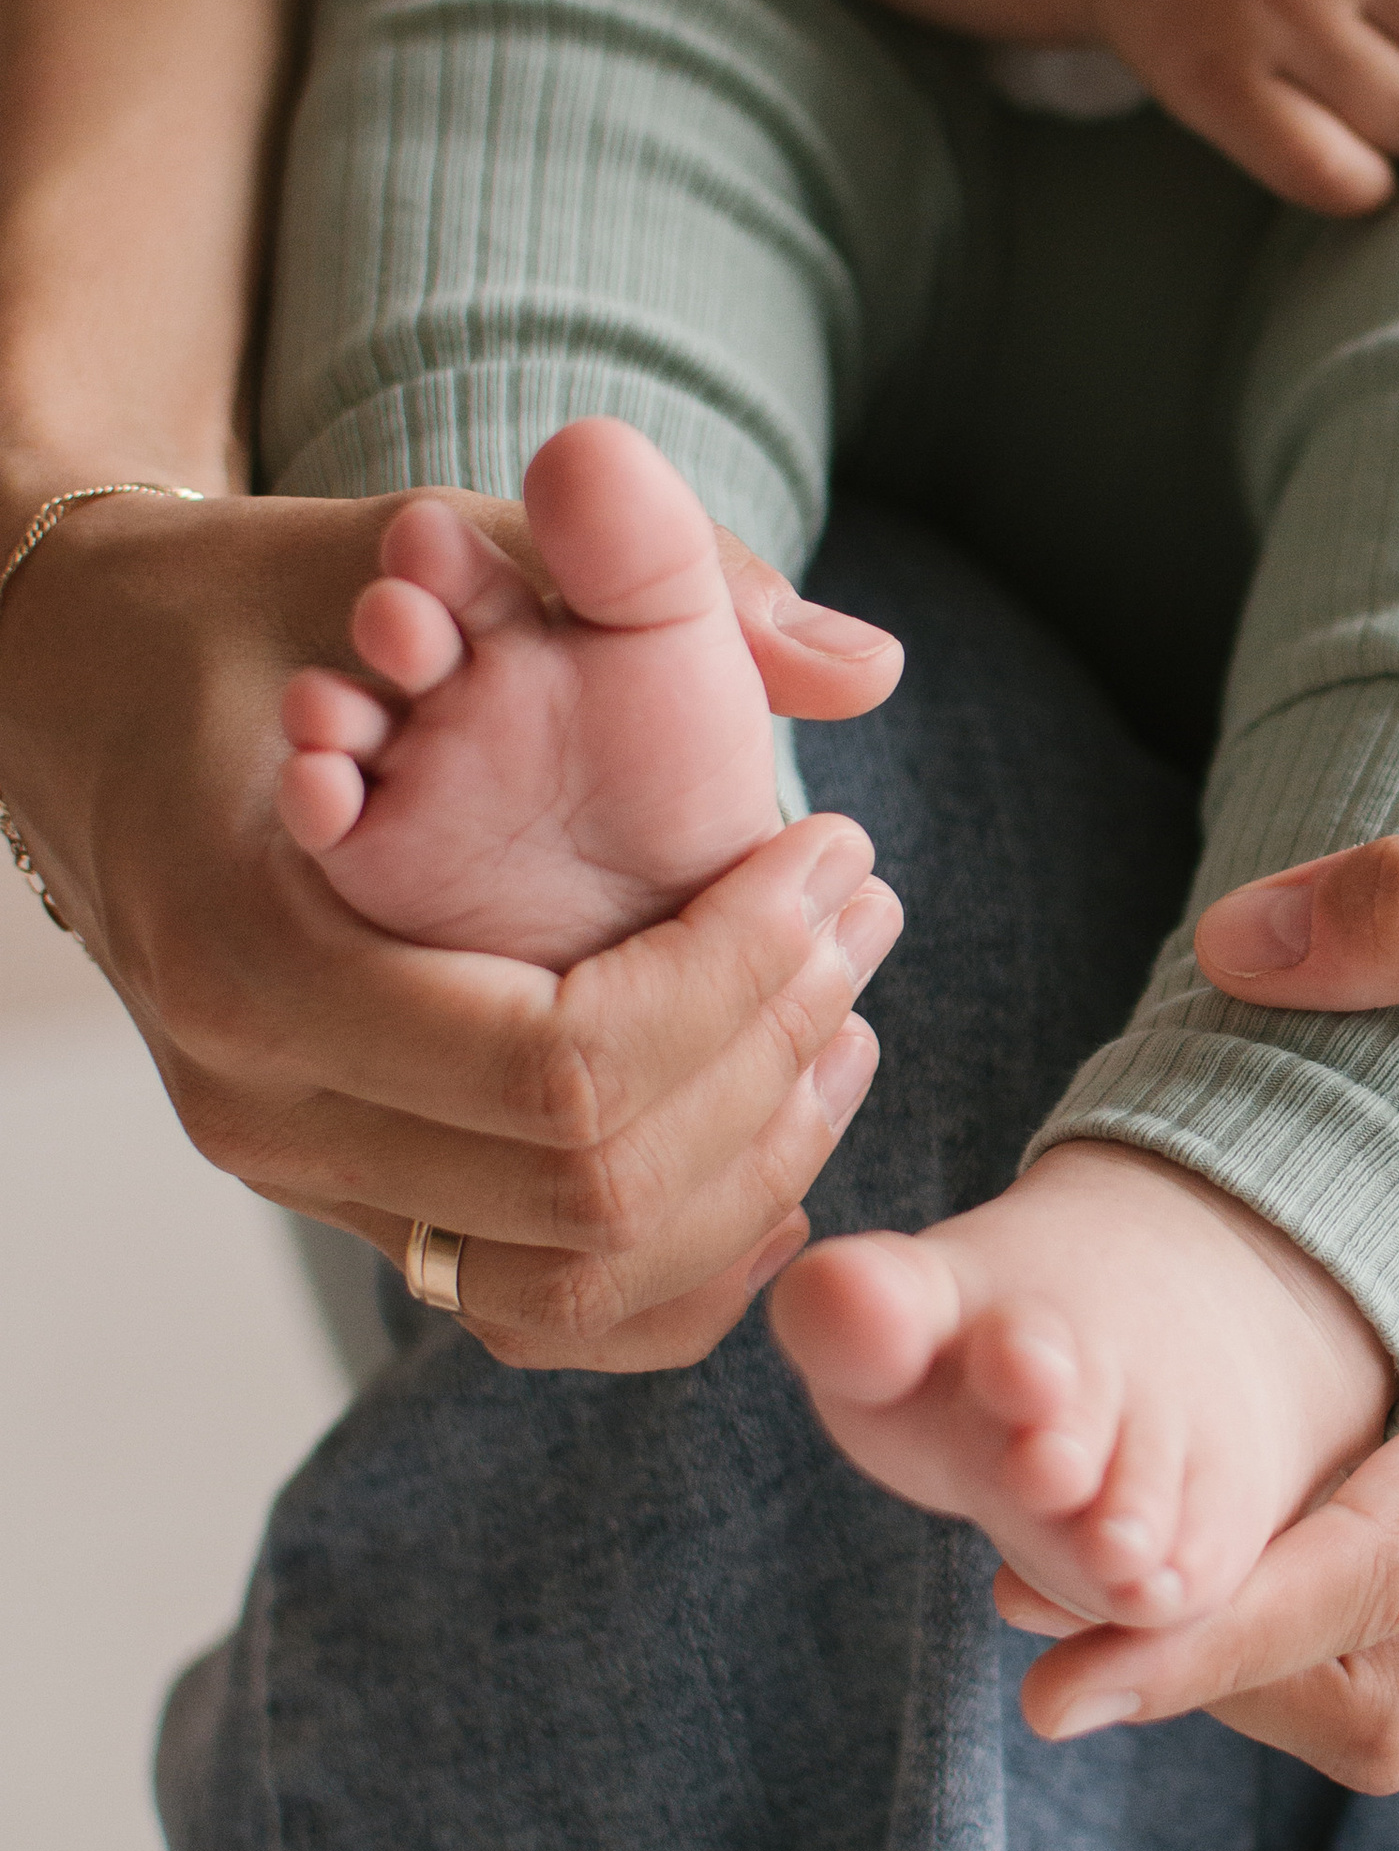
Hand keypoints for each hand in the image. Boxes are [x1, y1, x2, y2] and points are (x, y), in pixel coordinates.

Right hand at [0, 485, 908, 1367]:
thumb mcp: (437, 541)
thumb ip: (648, 570)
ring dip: (743, 1179)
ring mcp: (304, 1174)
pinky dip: (675, 1269)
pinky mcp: (352, 1200)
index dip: (736, 984)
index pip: (563, 1071)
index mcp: (265, 959)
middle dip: (767, 1069)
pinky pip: (536, 1309)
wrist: (83, 688)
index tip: (828, 856)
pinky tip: (773, 1165)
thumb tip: (863, 665)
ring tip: (840, 1034)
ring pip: (574, 1286)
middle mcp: (270, 1104)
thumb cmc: (268, 609)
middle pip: (589, 1193)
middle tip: (857, 933)